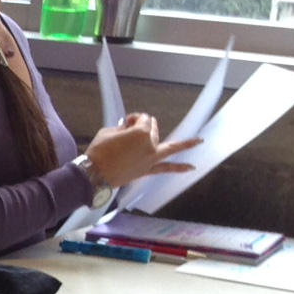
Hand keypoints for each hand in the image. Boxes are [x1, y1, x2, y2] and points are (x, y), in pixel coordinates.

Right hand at [85, 114, 199, 185]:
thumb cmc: (98, 151)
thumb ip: (123, 129)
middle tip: (130, 129)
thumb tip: (128, 130)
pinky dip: (179, 168)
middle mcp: (150, 144)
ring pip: (169, 147)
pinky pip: (166, 168)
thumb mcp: (108, 132)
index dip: (133, 119)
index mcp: (141, 132)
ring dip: (184, 144)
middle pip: (152, 130)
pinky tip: (191, 168)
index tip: (124, 123)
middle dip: (145, 126)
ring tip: (200, 141)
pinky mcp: (147, 170)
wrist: (94, 174)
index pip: (142, 119)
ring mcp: (151, 158)